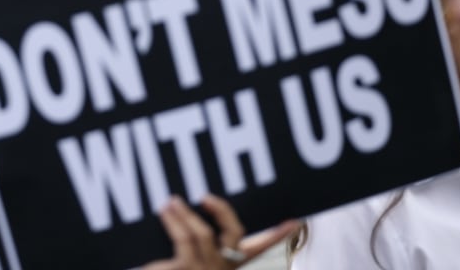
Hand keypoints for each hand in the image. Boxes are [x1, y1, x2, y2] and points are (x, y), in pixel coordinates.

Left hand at [144, 194, 300, 269]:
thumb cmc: (176, 269)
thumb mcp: (190, 259)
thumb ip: (198, 242)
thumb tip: (190, 210)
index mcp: (230, 266)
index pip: (259, 250)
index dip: (278, 236)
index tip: (295, 221)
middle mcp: (223, 269)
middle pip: (234, 235)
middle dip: (223, 211)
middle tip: (206, 197)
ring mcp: (206, 269)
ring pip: (203, 233)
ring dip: (186, 213)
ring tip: (172, 201)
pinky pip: (184, 238)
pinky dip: (174, 221)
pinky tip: (165, 212)